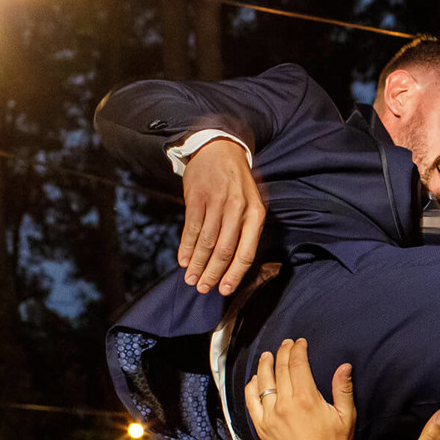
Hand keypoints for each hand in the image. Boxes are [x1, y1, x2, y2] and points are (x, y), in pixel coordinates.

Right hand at [179, 136, 264, 295]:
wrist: (220, 149)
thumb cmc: (237, 183)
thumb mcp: (251, 202)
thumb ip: (246, 230)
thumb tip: (233, 266)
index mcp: (256, 214)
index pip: (246, 252)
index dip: (234, 274)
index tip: (224, 290)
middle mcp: (238, 209)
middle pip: (224, 250)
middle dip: (212, 273)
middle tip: (203, 289)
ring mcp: (216, 202)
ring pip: (206, 242)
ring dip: (197, 264)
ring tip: (191, 279)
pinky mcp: (197, 197)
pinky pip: (191, 228)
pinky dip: (186, 247)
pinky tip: (184, 260)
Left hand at [245, 339, 355, 439]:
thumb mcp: (346, 416)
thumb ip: (343, 388)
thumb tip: (344, 366)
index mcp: (306, 398)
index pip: (297, 364)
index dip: (297, 349)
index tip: (300, 342)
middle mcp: (284, 405)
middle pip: (279, 369)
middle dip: (282, 352)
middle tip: (286, 344)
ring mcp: (269, 417)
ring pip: (262, 383)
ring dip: (264, 365)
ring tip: (267, 356)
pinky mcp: (262, 429)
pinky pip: (251, 402)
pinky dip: (251, 388)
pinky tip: (254, 380)